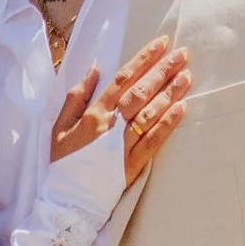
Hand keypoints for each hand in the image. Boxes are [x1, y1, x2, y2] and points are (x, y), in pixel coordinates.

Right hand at [50, 36, 189, 178]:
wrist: (67, 201)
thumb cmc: (62, 163)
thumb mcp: (58, 126)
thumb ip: (76, 96)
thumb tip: (94, 68)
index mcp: (93, 113)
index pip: (122, 79)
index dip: (142, 60)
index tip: (160, 44)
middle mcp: (110, 126)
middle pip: (140, 92)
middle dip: (162, 71)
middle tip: (181, 54)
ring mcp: (123, 145)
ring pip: (150, 113)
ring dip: (170, 93)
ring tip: (186, 76)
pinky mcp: (133, 164)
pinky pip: (154, 140)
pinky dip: (168, 123)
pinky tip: (182, 108)